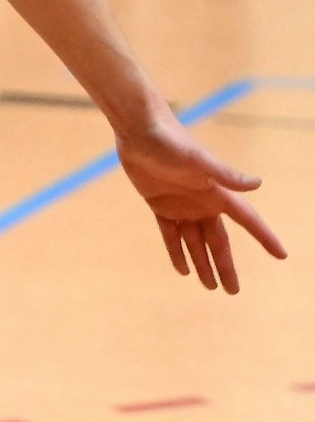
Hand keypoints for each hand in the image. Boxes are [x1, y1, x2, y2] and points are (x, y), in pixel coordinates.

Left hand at [118, 119, 286, 293]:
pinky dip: (177, 251)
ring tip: (211, 287)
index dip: (264, 237)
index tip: (281, 255)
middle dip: (225, 266)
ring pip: (195, 242)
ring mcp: (182, 205)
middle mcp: (203, 202)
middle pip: (218, 241)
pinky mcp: (160, 205)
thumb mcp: (198, 159)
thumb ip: (226, 173)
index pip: (248, 220)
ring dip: (202, 263)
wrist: (139, 130)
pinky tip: (183, 270)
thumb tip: (257, 183)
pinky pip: (170, 234)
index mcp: (218, 193)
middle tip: (233, 291)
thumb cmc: (171, 141)